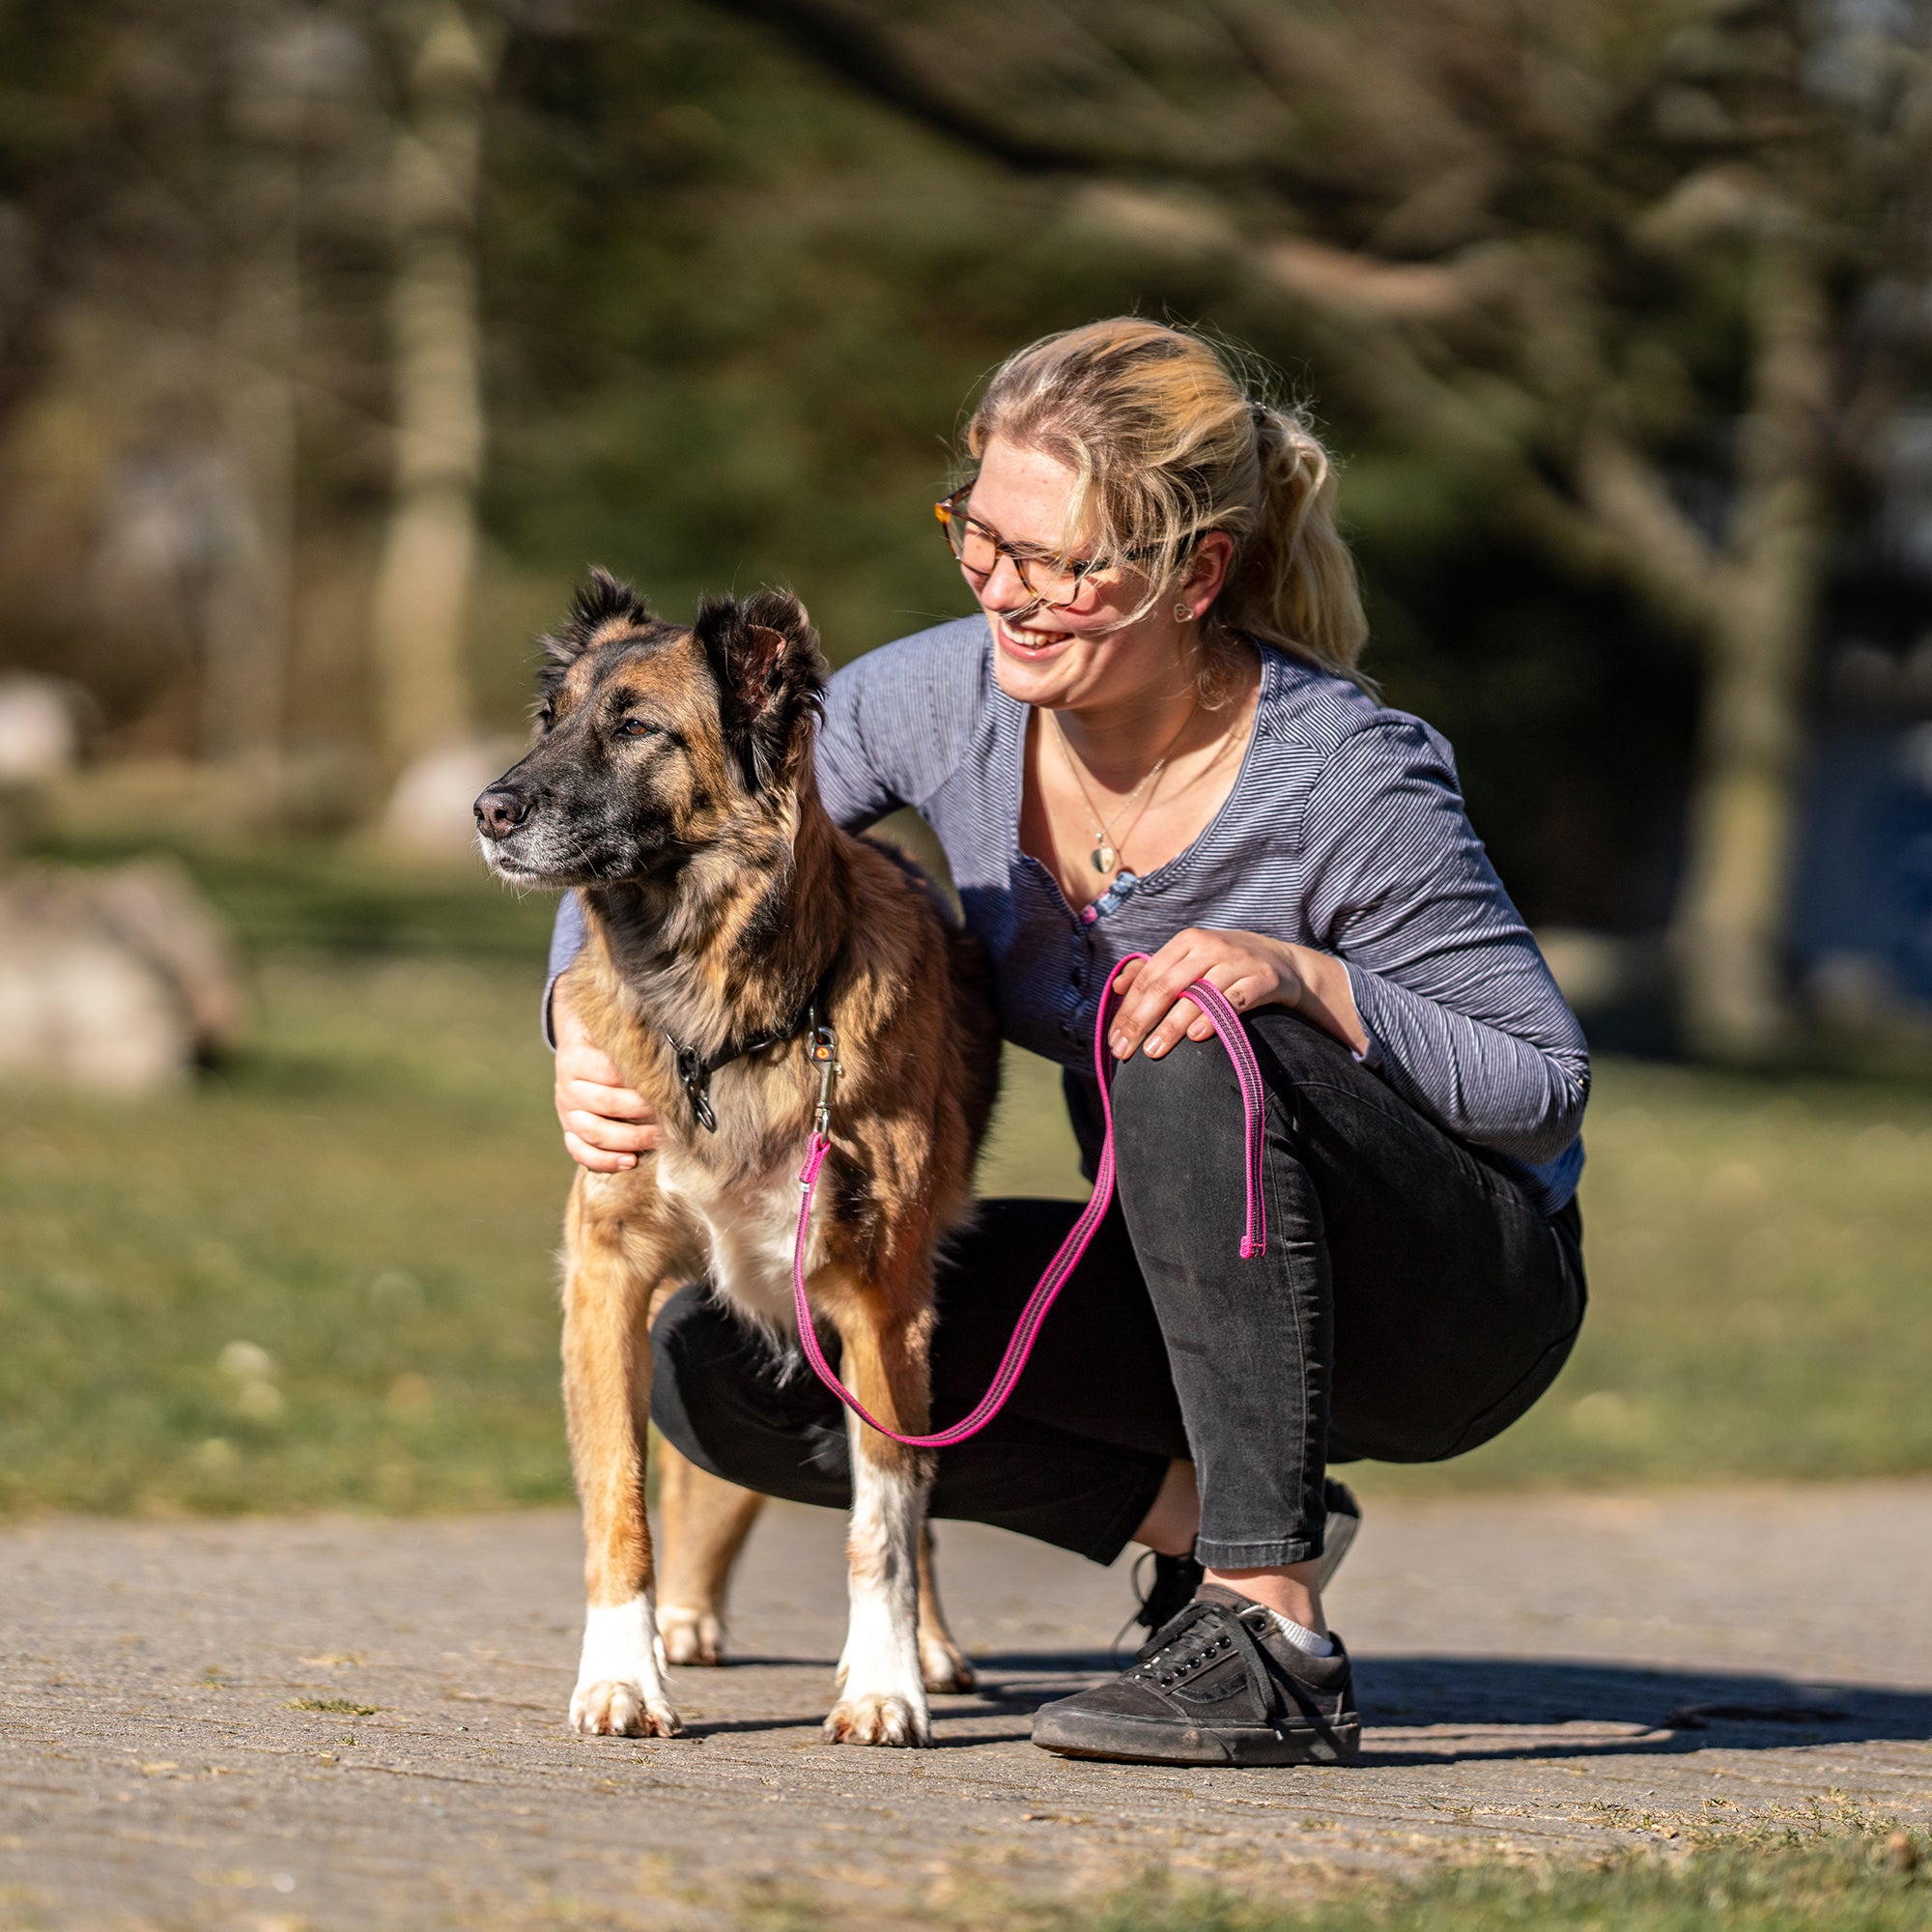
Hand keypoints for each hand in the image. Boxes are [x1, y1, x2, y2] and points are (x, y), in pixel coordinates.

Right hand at [554, 986, 658, 1170]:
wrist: (577, 1045)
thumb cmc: (606, 1041)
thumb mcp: (614, 1031)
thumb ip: (633, 1038)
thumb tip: (672, 1046)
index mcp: (576, 1057)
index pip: (610, 1074)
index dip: (640, 1084)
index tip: (668, 1088)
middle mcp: (567, 1085)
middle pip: (604, 1104)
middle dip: (641, 1112)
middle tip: (670, 1114)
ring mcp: (566, 1111)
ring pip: (592, 1132)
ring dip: (628, 1139)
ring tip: (656, 1139)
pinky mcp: (568, 1129)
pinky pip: (579, 1151)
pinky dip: (603, 1161)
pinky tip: (629, 1161)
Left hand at [1106, 928, 1368, 1059]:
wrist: (1285, 963)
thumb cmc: (1226, 966)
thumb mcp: (1192, 960)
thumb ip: (1155, 970)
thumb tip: (1117, 986)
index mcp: (1187, 941)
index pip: (1148, 976)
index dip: (1128, 1009)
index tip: (1114, 1040)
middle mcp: (1210, 946)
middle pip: (1166, 985)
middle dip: (1141, 1021)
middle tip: (1124, 1052)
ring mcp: (1238, 961)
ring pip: (1198, 994)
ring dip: (1172, 1025)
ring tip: (1153, 1052)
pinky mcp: (1263, 979)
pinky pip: (1234, 1000)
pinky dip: (1215, 1018)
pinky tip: (1196, 1036)